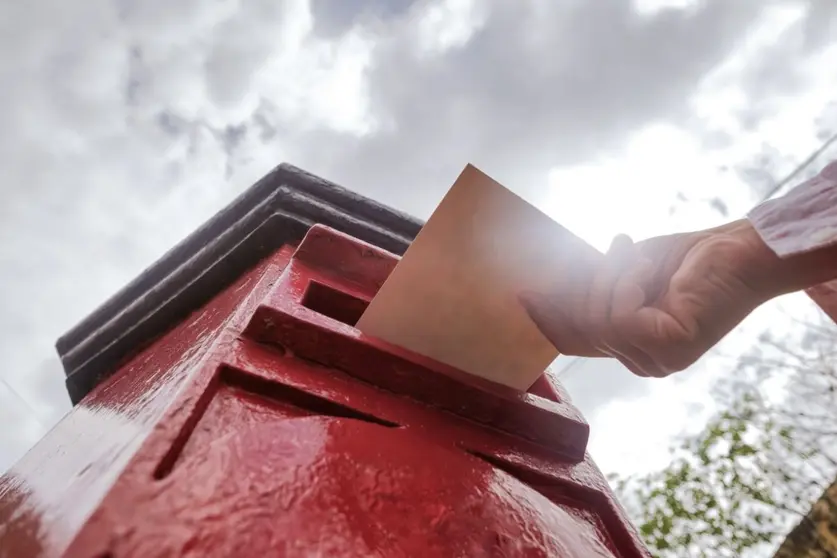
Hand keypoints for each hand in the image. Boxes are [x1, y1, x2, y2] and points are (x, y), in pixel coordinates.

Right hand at [521, 220, 780, 376]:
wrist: (739, 250)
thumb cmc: (688, 260)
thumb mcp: (626, 274)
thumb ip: (592, 292)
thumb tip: (540, 292)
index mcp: (633, 349)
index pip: (579, 340)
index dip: (549, 318)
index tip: (523, 293)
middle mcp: (643, 362)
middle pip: (584, 327)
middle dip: (592, 281)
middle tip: (622, 245)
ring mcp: (658, 361)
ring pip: (599, 319)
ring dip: (615, 276)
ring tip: (642, 256)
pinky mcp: (670, 349)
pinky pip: (620, 317)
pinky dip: (627, 283)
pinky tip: (650, 270)